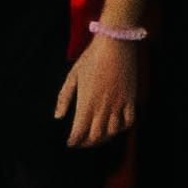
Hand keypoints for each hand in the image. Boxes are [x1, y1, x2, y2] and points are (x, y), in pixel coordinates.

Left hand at [55, 32, 140, 147]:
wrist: (115, 43)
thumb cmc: (91, 58)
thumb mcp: (73, 76)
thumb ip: (64, 98)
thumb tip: (58, 116)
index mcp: (86, 103)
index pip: (79, 133)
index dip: (74, 142)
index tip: (70, 143)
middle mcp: (102, 107)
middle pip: (95, 137)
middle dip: (87, 144)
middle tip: (82, 143)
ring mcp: (118, 104)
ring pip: (112, 132)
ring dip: (104, 138)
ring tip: (97, 137)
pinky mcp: (130, 99)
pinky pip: (129, 122)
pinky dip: (122, 128)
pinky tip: (115, 126)